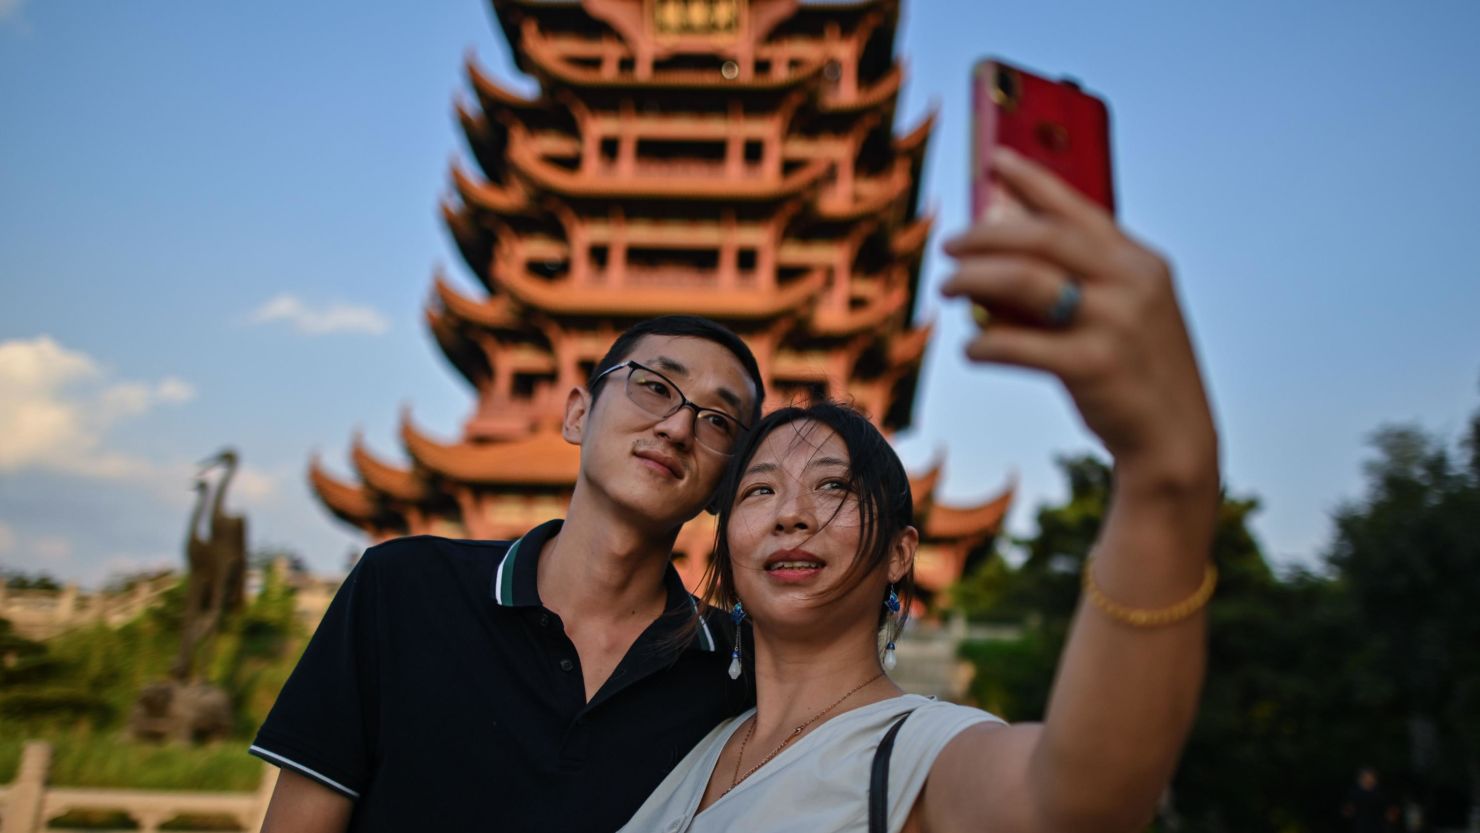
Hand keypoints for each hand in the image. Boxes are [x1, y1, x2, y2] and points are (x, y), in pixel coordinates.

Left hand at [941, 148, 1216, 492]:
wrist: (1173, 439)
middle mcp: (1132, 282)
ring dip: (973, 279)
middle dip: (985, 235)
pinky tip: (972, 349)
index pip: (1077, 208)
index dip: (1032, 180)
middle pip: (1042, 237)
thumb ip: (1071, 282)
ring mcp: (1117, 322)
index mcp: (1139, 261)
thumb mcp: (1118, 314)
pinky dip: (985, 343)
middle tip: (948, 246)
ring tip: (945, 288)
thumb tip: (991, 256)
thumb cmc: (1133, 371)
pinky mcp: (1095, 366)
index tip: (994, 161)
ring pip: (1024, 280)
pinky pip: (1019, 344)